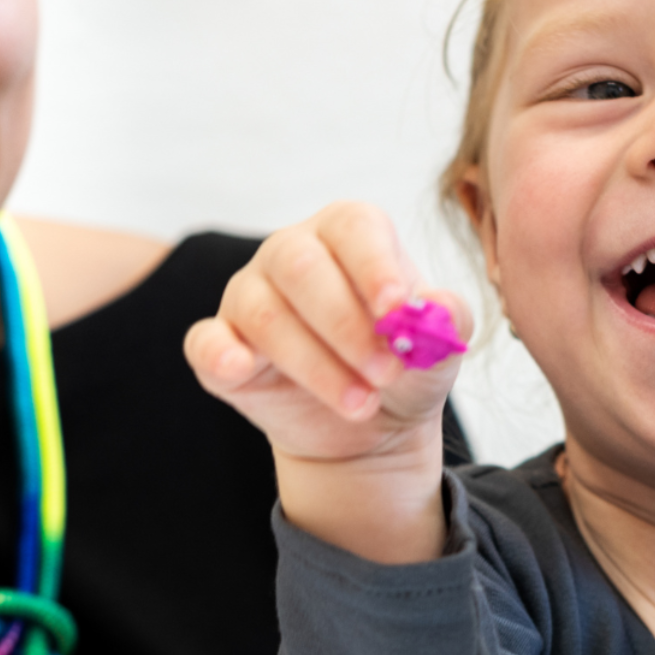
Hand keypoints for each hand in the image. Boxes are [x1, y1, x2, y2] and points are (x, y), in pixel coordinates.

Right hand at [185, 202, 470, 560]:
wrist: (367, 426)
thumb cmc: (403, 367)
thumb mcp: (437, 350)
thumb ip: (448, 322)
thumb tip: (439, 309)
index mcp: (348, 235)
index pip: (354, 228)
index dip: (374, 265)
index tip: (396, 310)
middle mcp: (290, 254)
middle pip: (302, 266)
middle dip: (346, 326)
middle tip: (386, 373)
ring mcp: (248, 297)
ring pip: (264, 313)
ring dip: (314, 364)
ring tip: (360, 404)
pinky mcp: (218, 346)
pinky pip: (206, 342)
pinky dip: (219, 353)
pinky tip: (240, 367)